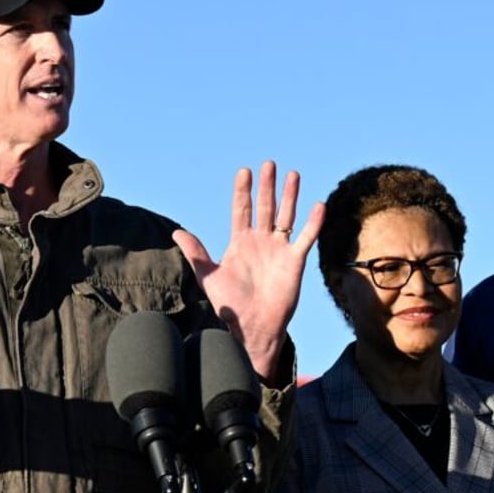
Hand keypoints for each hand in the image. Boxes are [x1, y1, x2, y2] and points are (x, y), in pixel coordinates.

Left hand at [172, 161, 324, 383]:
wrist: (251, 328)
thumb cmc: (229, 304)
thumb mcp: (208, 276)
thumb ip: (196, 252)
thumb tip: (175, 232)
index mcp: (240, 242)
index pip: (241, 209)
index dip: (243, 191)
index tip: (244, 171)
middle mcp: (260, 242)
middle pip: (265, 207)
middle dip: (267, 186)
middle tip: (268, 164)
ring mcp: (279, 250)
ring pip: (286, 216)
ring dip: (290, 196)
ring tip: (293, 174)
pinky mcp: (294, 262)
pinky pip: (305, 238)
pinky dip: (313, 223)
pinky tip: (318, 204)